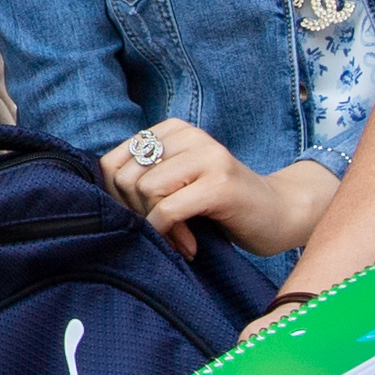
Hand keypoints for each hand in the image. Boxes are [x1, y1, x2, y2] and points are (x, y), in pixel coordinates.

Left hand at [98, 121, 335, 257]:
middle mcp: (190, 135)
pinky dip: (168, 232)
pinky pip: (168, 208)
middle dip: (136, 213)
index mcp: (173, 130)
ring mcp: (207, 156)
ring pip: (145, 190)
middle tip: (161, 233)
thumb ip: (144, 179)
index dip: (117, 200)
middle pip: (126, 177)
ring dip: (155, 225)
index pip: (112, 162)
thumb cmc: (221, 204)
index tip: (141, 221)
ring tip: (179, 239)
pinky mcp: (220, 183)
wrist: (279, 213)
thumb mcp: (178, 183)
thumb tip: (94, 197)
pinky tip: (187, 244)